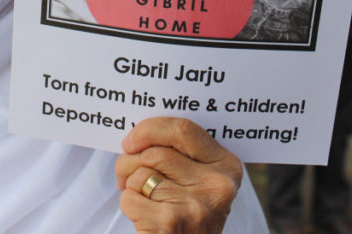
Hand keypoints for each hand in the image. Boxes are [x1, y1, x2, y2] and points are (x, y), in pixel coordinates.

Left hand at [115, 117, 241, 232]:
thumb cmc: (190, 213)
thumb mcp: (199, 180)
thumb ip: (180, 154)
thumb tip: (137, 137)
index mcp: (226, 166)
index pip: (183, 130)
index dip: (150, 129)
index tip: (131, 140)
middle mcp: (216, 185)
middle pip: (154, 153)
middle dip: (130, 160)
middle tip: (124, 172)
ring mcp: (195, 205)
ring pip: (140, 174)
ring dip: (129, 184)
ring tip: (140, 196)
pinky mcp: (171, 223)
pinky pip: (131, 198)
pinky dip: (128, 204)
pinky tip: (143, 215)